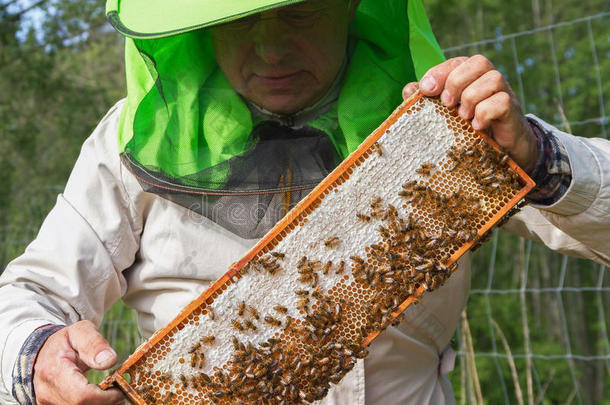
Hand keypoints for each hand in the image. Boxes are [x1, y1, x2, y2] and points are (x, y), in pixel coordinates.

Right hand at [33, 320, 124, 404]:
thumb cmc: (65, 339)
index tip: (120, 389)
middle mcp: (47, 391)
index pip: (81, 395)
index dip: (105, 397)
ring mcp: (47, 402)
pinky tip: (102, 399)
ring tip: (113, 395)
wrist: (44, 349)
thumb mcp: (81, 331)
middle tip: (121, 392)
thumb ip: (95, 344)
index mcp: (53, 371)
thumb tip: (109, 361)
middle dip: (105, 402)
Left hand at [402, 55, 538, 172]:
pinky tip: (476, 127)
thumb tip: (408, 90)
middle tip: (447, 104)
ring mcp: (503, 93)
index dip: (440, 72)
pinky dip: (485, 113)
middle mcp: (488, 79)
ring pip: (493, 78)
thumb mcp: (444, 114)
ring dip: (472, 98)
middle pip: (478, 62)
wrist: (499, 151)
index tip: (426, 90)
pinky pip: (501, 102)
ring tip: (463, 117)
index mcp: (470, 76)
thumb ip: (426, 102)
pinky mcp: (512, 110)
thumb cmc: (467, 128)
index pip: (456, 62)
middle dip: (457, 82)